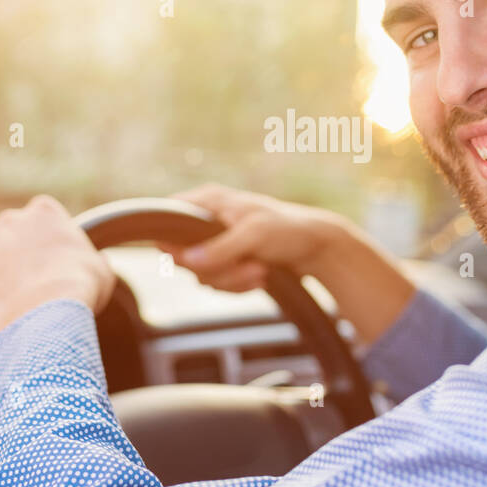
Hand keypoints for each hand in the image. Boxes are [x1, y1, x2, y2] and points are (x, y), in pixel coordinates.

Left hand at [0, 194, 115, 333]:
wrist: (45, 311)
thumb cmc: (79, 287)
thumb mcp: (101, 269)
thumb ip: (96, 260)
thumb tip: (100, 261)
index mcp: (44, 211)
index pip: (41, 215)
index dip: (47, 237)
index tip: (53, 257)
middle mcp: (12, 218)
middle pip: (12, 230)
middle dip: (20, 249)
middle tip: (34, 278)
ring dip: (0, 268)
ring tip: (17, 296)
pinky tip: (3, 306)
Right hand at [167, 184, 415, 343]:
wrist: (319, 248)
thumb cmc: (290, 229)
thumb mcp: (255, 235)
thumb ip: (220, 248)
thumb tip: (184, 260)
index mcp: (208, 201)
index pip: (167, 216)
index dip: (170, 241)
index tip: (187, 258)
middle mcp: (207, 221)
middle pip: (183, 256)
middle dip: (217, 269)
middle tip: (249, 264)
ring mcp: (217, 243)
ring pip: (202, 275)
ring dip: (233, 280)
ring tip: (261, 269)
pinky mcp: (228, 263)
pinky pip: (218, 284)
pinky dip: (240, 285)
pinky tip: (261, 276)